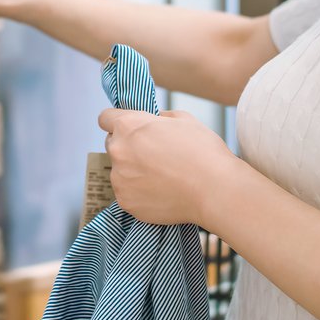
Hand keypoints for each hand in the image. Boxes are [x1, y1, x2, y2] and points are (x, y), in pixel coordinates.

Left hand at [97, 108, 238, 226]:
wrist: (214, 190)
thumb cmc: (202, 151)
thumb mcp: (183, 119)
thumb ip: (160, 117)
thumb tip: (153, 121)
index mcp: (128, 126)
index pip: (105, 118)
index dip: (118, 120)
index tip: (130, 128)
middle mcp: (118, 151)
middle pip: (112, 144)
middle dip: (127, 146)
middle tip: (153, 154)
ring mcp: (120, 179)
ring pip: (120, 171)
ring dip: (133, 171)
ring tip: (163, 177)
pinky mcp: (126, 202)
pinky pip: (128, 193)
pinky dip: (140, 192)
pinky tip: (162, 192)